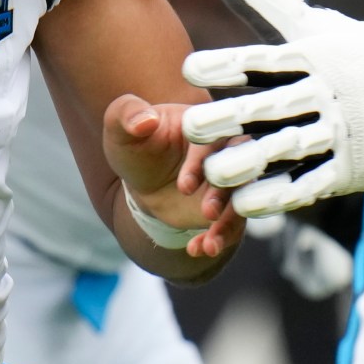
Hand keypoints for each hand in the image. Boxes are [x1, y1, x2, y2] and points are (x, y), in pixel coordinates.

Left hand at [103, 94, 243, 259]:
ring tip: (210, 245)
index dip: (202, 162)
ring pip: (242, 199)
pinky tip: (198, 249)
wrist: (144, 179)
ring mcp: (230, 179)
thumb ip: (126, 114)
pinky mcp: (229, 205)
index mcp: (203, 123)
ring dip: (229, 222)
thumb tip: (145, 121)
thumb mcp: (121, 128)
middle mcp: (224, 149)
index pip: (213, 138)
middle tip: (207, 213)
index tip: (183, 186)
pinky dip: (220, 239)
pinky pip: (234, 224)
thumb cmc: (135, 146)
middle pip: (238, 168)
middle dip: (225, 192)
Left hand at [181, 0, 363, 214]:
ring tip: (211, 174)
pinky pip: (309, 183)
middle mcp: (325, 94)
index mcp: (316, 58)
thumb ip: (268, 6)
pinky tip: (243, 205)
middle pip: (271, 106)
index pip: (265, 59)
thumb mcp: (321, 28)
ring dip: (249, 163)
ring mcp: (341, 132)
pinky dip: (277, 196)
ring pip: (287, 149)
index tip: (190, 69)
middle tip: (189, 125)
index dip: (227, 65)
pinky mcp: (351, 168)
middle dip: (230, 117)